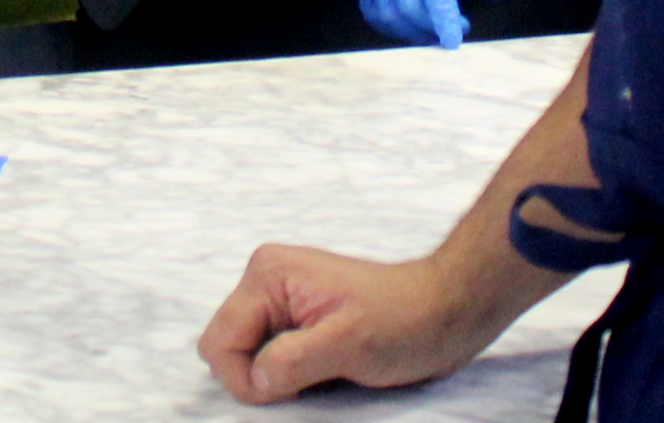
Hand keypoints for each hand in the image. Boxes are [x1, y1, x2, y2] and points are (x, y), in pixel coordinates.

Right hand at [198, 244, 486, 404]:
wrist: (444, 312)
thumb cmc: (404, 320)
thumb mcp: (347, 344)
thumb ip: (292, 360)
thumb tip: (254, 380)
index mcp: (269, 275)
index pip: (220, 342)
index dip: (247, 379)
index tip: (292, 389)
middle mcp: (267, 282)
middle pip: (229, 349)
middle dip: (261, 377)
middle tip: (311, 380)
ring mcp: (281, 301)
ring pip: (249, 358)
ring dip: (278, 378)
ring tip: (323, 373)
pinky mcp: (297, 321)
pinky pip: (271, 359)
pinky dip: (291, 376)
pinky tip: (324, 371)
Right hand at [353, 0, 506, 49]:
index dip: (441, 16)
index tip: (455, 42)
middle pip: (404, 4)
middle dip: (430, 29)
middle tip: (457, 30)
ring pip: (383, 11)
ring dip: (410, 32)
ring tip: (435, 30)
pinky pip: (368, 6)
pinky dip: (389, 24)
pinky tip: (410, 21)